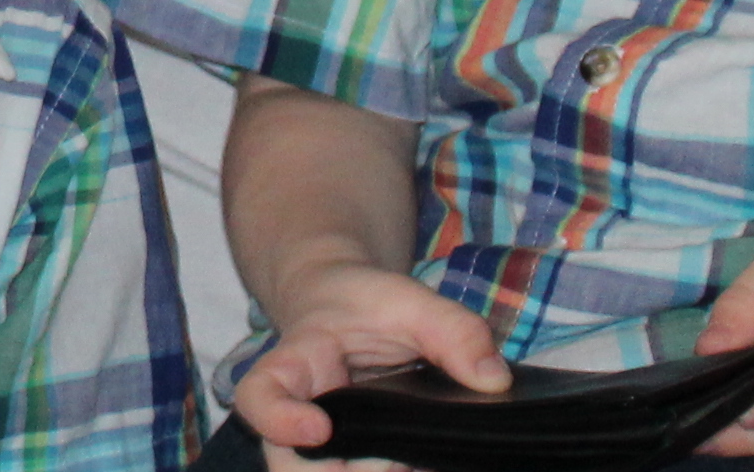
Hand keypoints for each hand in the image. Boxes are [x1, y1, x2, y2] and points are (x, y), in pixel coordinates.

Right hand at [229, 256, 511, 468]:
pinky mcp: (348, 459)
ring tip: (417, 464)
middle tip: (395, 464)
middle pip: (285, 464)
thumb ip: (452, 329)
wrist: (339, 305)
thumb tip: (493, 381)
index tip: (318, 428)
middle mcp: (299, 413)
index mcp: (298, 364)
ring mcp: (320, 444)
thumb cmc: (362, 302)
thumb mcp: (407, 298)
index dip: (277, 418)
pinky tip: (423, 465)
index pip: (260, 394)